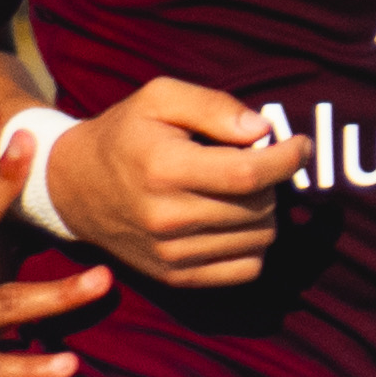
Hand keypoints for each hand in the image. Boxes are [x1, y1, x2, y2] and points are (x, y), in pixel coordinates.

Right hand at [14, 76, 301, 292]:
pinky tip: (234, 221)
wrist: (74, 188)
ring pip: (260, 238)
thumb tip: (261, 131)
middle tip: (253, 162)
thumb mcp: (160, 98)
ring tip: (239, 190)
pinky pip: (246, 269)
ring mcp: (172, 254)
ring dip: (263, 211)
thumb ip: (213, 106)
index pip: (249, 174)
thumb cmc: (124, 135)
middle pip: (259, 206)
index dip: (288, 159)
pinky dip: (253, 245)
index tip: (300, 146)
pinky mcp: (177, 278)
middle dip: (271, 180)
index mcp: (165, 168)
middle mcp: (168, 218)